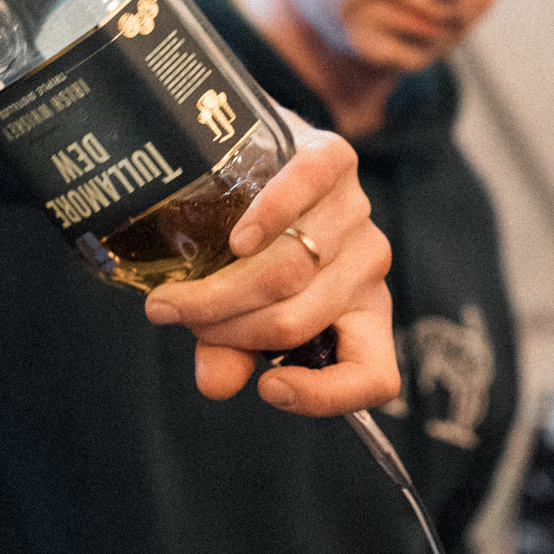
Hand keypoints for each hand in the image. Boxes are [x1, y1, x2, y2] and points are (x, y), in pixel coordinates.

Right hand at [143, 114, 398, 416]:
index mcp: (363, 314)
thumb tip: (216, 383)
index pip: (376, 376)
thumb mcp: (239, 311)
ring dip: (224, 288)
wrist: (247, 158)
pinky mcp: (336, 159)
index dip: (326, 395)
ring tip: (181, 289)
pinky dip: (270, 216)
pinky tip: (238, 236)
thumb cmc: (249, 248)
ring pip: (290, 270)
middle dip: (228, 328)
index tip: (267, 387)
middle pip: (297, 319)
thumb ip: (230, 351)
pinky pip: (308, 189)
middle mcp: (369, 265)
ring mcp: (355, 212)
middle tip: (177, 316)